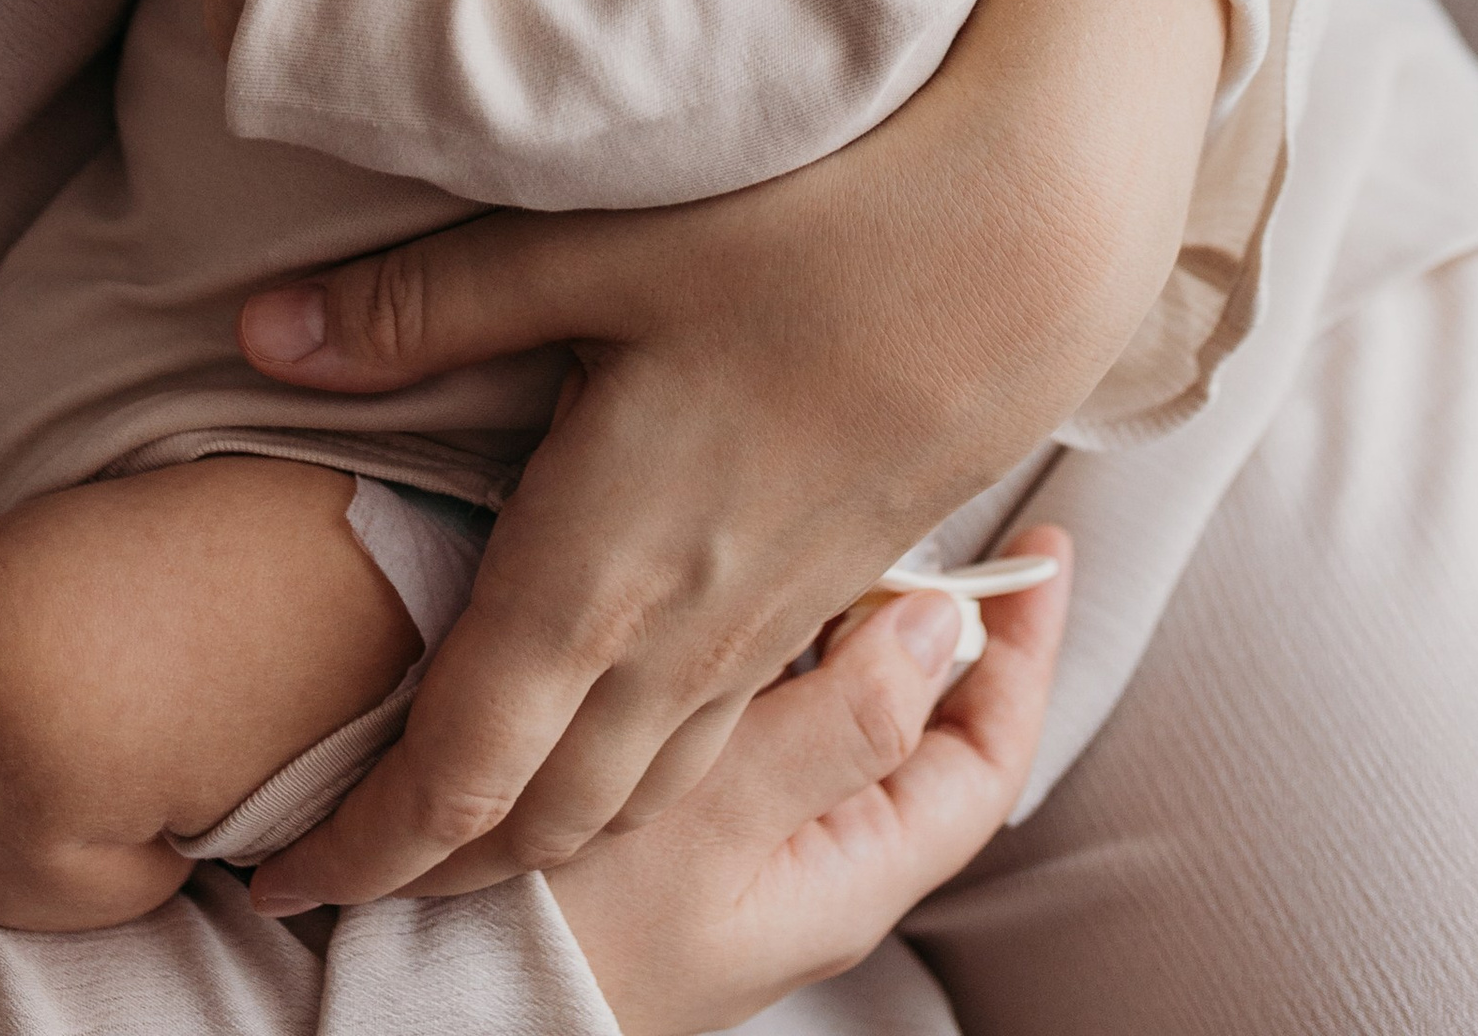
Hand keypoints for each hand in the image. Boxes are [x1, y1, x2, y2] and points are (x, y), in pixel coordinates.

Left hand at [232, 0, 1218, 906]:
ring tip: (449, 832)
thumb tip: (260, 334)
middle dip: (431, 870)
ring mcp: (765, 629)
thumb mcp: (590, 249)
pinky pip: (705, 741)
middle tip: (338, 873)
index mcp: (599, 567)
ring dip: (532, 837)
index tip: (277, 877)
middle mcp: (679, 634)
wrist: (1018, 247)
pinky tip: (601, 732)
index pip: (454, 774)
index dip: (359, 846)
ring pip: (630, 797)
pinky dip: (626, 779)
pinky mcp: (826, 596)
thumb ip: (422, 308)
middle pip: (536, 823)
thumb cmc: (805, 230)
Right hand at [548, 535, 1069, 1035]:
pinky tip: (731, 574)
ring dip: (838, 606)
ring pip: (828, 698)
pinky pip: (753, 705)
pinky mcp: (676, 808)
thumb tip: (941, 624)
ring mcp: (742, 835)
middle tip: (914, 492)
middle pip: (916, 716)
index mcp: (850, 874)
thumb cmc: (570, 931)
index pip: (983, 758)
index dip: (1022, 651)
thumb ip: (838, 725)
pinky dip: (763, 631)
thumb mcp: (716, 824)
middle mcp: (811, 858)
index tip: (1041, 550)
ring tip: (829, 507)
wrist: (435, 992)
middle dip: (927, 606)